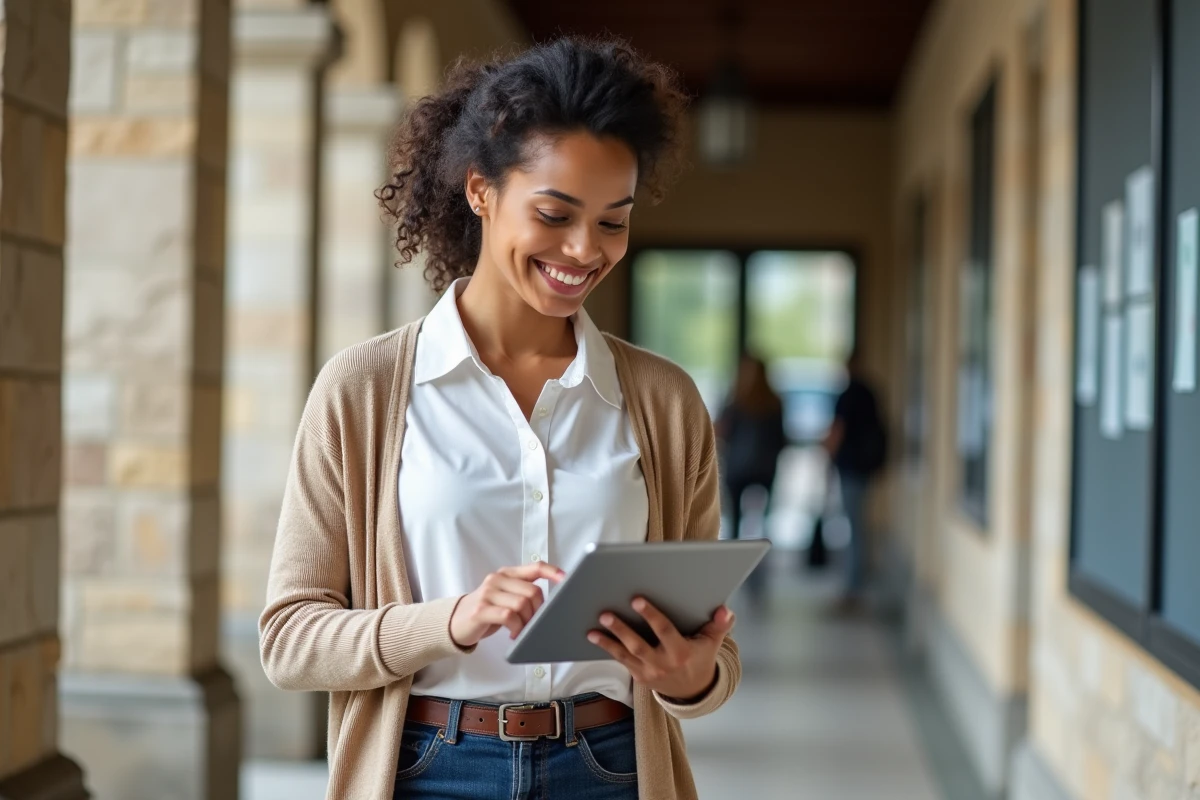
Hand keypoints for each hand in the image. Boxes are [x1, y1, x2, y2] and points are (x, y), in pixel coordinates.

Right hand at [450, 563, 564, 647]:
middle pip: (532, 591)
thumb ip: (522, 593)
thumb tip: (551, 603)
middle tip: (535, 624)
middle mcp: (497, 579)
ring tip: (523, 631)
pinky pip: (509, 617)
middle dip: (539, 611)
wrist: (455, 622)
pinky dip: (517, 628)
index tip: (566, 580)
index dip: (552, 572)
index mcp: (507, 574)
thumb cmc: (486, 611)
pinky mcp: (481, 610)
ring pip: (521, 604)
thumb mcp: (505, 597)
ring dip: (528, 622)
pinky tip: (514, 635)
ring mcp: (487, 594)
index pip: (535, 567)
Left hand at [587, 598, 734, 701]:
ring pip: (625, 655)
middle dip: (621, 629)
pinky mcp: (639, 677)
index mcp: (681, 652)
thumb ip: (719, 625)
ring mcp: (649, 672)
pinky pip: (621, 661)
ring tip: (592, 628)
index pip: (664, 631)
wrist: (693, 690)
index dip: (651, 616)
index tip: (637, 600)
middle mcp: (663, 664)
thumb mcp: (712, 643)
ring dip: (608, 641)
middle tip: (605, 614)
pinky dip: (607, 649)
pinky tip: (593, 636)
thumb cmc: (700, 657)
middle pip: (639, 645)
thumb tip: (725, 610)